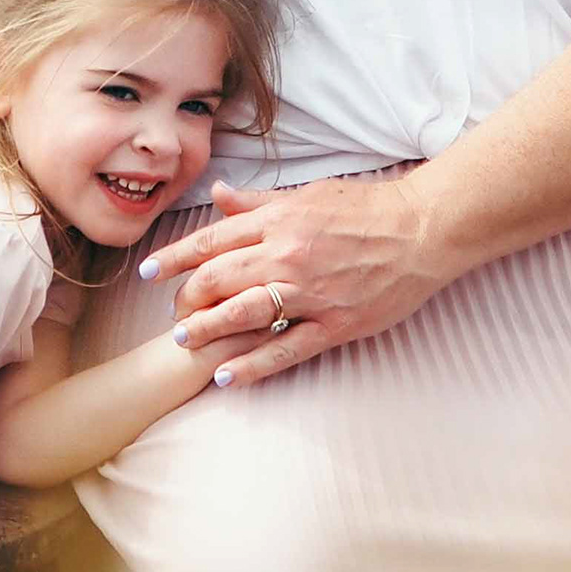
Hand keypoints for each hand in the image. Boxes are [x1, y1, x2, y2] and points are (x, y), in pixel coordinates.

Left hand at [147, 173, 449, 385]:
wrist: (423, 229)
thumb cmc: (368, 207)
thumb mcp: (308, 195)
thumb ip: (259, 201)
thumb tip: (217, 195)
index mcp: (278, 221)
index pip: (211, 240)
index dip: (174, 257)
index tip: (148, 271)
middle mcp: (287, 256)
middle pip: (218, 279)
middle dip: (186, 297)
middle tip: (170, 312)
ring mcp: (310, 293)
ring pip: (244, 314)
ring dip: (207, 330)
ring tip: (184, 341)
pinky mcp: (335, 324)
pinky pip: (286, 349)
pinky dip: (254, 365)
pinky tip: (227, 376)